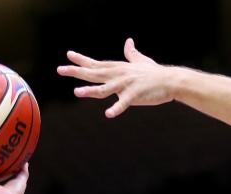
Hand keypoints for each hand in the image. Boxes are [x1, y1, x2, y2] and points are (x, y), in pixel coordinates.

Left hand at [58, 37, 173, 117]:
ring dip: (90, 91)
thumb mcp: (141, 61)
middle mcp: (118, 75)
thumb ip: (131, 53)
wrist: (170, 80)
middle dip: (77, 72)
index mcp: (118, 68)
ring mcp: (126, 85)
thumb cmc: (155, 73)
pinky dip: (116, 108)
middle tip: (60, 70)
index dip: (82, 60)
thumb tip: (128, 42)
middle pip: (94, 73)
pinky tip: (108, 114)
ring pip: (104, 88)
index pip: (96, 63)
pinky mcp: (135, 96)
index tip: (68, 55)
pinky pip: (123, 103)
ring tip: (76, 92)